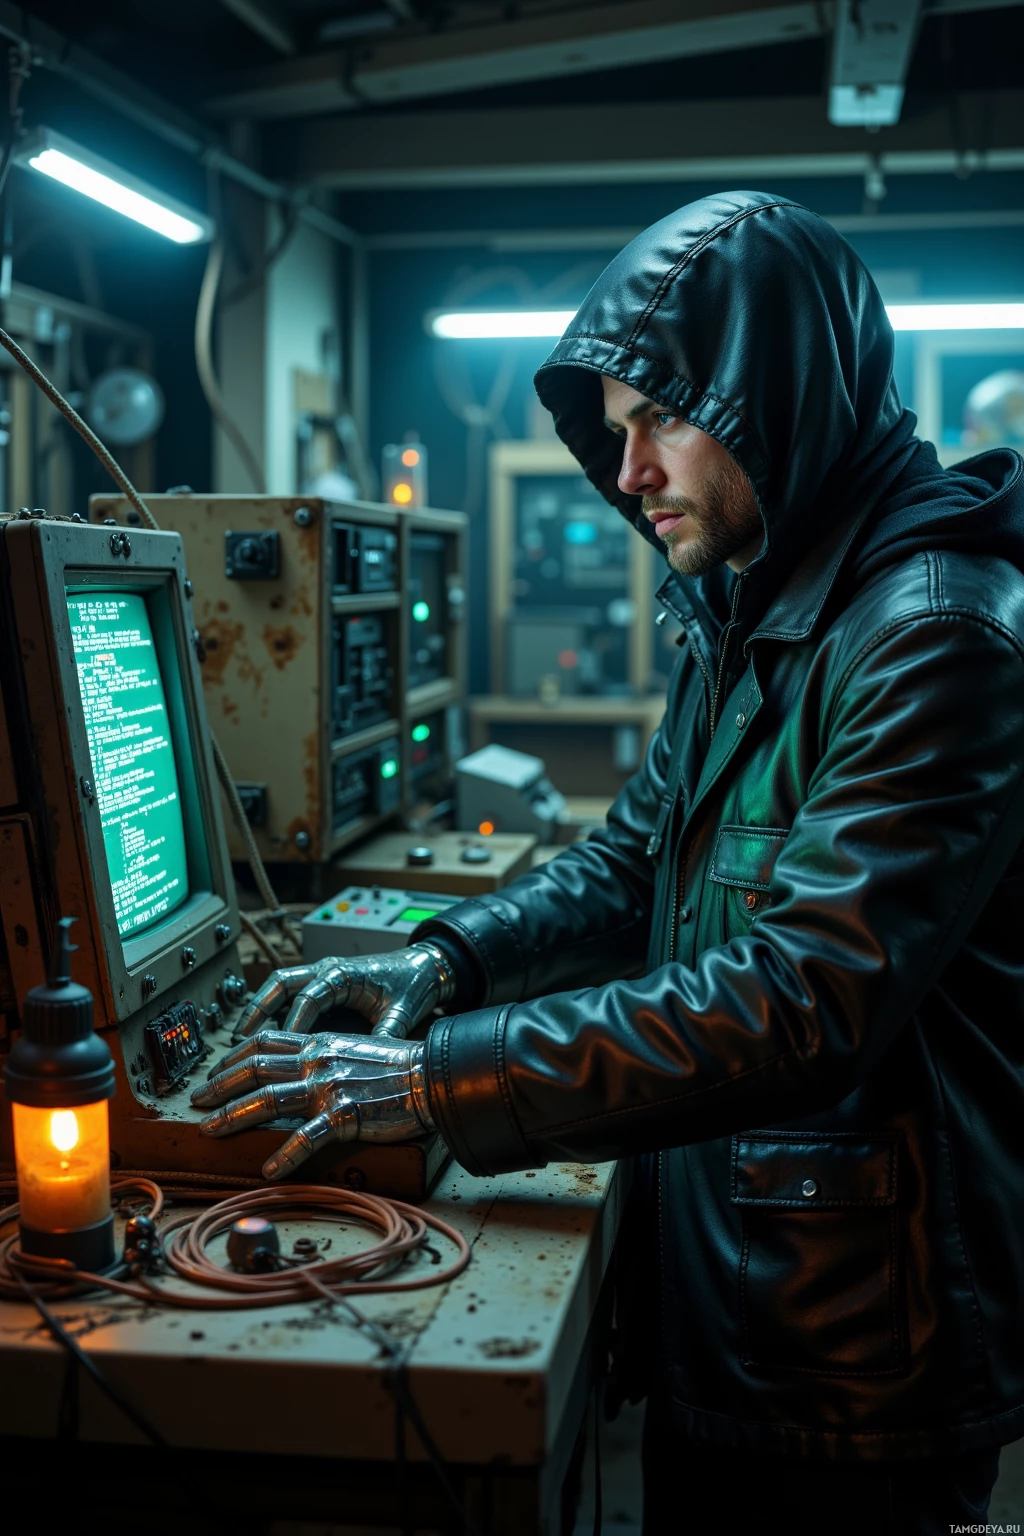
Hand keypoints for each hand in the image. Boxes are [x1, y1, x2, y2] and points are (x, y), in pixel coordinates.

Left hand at [191, 1030, 433, 1179]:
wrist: (432, 1076)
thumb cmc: (399, 1066)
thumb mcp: (353, 1048)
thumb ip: (324, 1056)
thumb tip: (298, 1069)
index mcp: (318, 1043)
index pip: (263, 1044)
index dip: (232, 1058)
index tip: (213, 1074)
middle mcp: (317, 1061)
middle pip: (254, 1069)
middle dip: (218, 1086)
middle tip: (196, 1102)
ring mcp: (328, 1088)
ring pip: (267, 1100)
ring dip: (232, 1116)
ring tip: (209, 1131)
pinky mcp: (345, 1115)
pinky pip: (306, 1138)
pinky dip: (285, 1155)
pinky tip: (269, 1170)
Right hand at [234, 940, 455, 1039]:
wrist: (423, 965)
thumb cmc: (412, 984)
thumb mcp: (402, 1011)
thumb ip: (386, 1036)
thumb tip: (372, 1066)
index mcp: (345, 973)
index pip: (309, 998)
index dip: (294, 1025)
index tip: (282, 1051)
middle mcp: (328, 969)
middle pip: (281, 983)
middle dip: (258, 1009)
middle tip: (239, 1039)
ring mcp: (322, 973)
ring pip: (279, 985)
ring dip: (258, 1008)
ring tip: (238, 1038)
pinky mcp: (323, 982)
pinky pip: (290, 993)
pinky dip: (272, 1010)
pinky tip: (262, 1035)